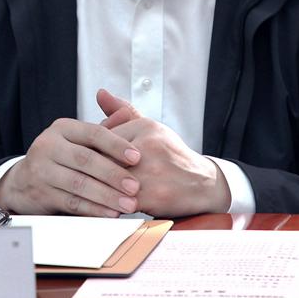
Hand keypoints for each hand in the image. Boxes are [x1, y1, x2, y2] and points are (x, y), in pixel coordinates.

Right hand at [0, 117, 141, 216]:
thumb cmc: (61, 157)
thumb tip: (125, 113)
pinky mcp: (41, 194)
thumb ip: (105, 126)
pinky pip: (72, 202)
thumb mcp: (78, 137)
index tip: (137, 157)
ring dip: (107, 195)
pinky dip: (94, 209)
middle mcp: (49, 145)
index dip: (116, 145)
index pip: (93, 133)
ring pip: (79, 184)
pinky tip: (110, 213)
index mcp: (62, 128)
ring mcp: (42, 170)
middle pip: (86, 159)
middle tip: (135, 186)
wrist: (22, 182)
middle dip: (114, 174)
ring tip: (128, 204)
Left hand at [97, 89, 231, 217]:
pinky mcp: (152, 195)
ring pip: (109, 180)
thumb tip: (100, 93)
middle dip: (97, 171)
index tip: (96, 160)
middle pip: (103, 158)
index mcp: (146, 126)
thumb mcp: (150, 128)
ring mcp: (151, 170)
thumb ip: (122, 112)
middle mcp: (149, 145)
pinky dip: (114, 204)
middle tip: (95, 178)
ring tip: (104, 191)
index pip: (102, 137)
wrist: (203, 184)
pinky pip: (120, 200)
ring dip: (104, 188)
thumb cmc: (171, 155)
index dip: (95, 152)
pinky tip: (115, 203)